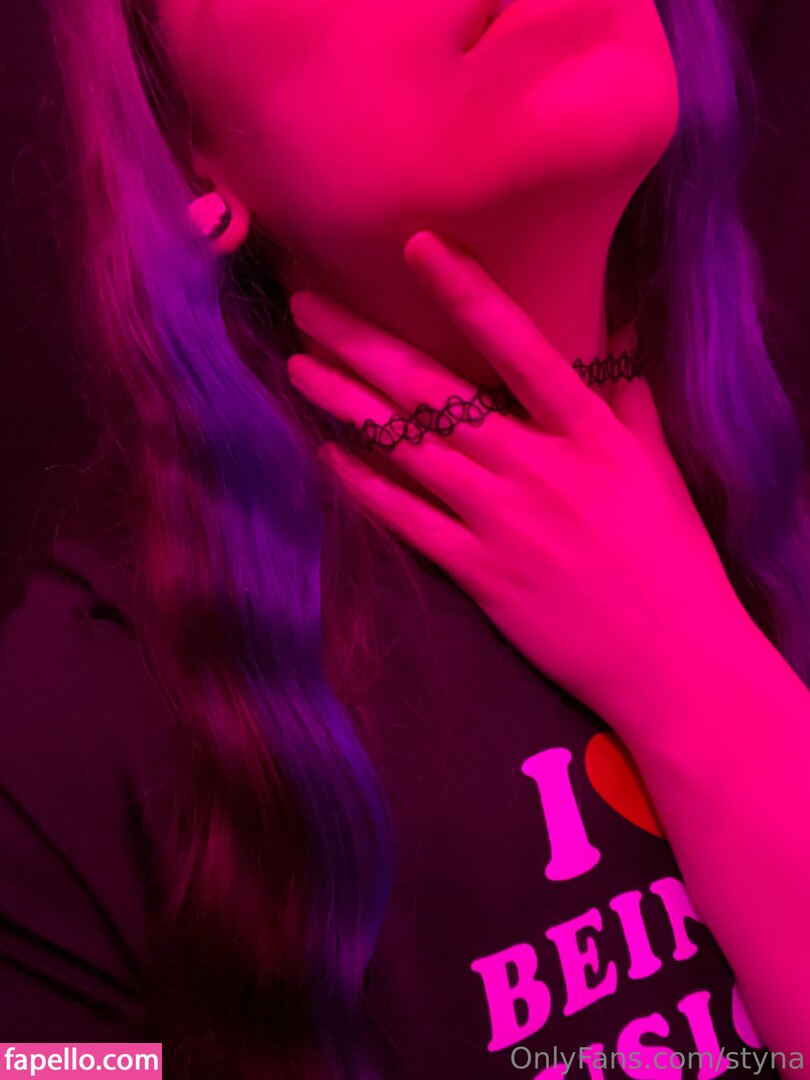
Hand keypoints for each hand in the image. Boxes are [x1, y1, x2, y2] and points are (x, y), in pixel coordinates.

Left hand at [286, 230, 743, 731]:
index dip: (466, 293)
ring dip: (346, 403)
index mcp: (588, 433)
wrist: (671, 661)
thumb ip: (625, 398)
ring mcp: (500, 523)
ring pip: (405, 449)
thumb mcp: (658, 467)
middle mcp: (535, 467)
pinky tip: (328, 454)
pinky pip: (407, 520)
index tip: (416, 246)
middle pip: (432, 393)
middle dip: (363, 343)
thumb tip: (610, 331)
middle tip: (308, 305)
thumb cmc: (673, 559)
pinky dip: (365, 486)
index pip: (520, 346)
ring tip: (298, 366)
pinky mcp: (478, 573)